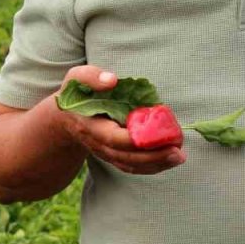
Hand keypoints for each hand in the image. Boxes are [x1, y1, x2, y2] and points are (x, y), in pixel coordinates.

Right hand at [55, 65, 185, 174]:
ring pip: (130, 164)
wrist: (65, 117)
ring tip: (179, 156)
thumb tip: (111, 80)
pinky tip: (170, 160)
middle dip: (152, 156)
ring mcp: (105, 153)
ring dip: (156, 163)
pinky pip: (132, 166)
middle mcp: (98, 144)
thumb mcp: (76, 78)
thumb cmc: (75, 93)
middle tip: (177, 150)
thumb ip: (91, 77)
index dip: (133, 140)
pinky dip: (152, 166)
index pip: (112, 138)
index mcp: (89, 126)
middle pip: (125, 156)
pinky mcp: (113, 156)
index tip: (154, 135)